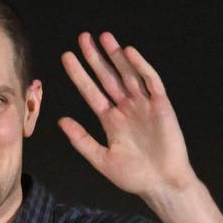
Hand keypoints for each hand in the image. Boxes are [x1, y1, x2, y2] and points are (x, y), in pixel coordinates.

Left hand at [58, 32, 198, 201]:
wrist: (161, 184)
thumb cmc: (133, 176)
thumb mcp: (101, 158)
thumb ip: (80, 139)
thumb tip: (60, 121)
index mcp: (110, 120)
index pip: (91, 91)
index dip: (79, 74)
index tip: (67, 58)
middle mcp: (125, 108)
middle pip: (107, 77)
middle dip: (95, 58)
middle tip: (83, 38)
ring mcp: (143, 105)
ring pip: (127, 74)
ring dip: (116, 56)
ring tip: (104, 37)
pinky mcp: (161, 106)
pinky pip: (151, 82)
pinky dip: (141, 67)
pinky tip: (129, 53)